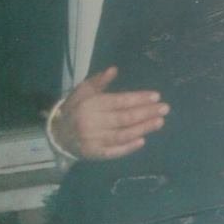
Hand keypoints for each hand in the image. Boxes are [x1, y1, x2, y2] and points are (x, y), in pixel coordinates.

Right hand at [50, 66, 168, 158]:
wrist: (58, 134)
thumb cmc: (75, 109)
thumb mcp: (83, 91)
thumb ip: (98, 81)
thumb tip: (113, 69)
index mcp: (90, 105)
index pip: (119, 101)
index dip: (138, 98)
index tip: (156, 96)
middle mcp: (91, 122)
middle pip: (124, 118)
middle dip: (146, 113)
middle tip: (165, 108)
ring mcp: (93, 140)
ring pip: (122, 134)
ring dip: (143, 128)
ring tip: (160, 122)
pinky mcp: (94, 154)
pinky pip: (114, 151)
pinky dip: (128, 147)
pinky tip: (142, 141)